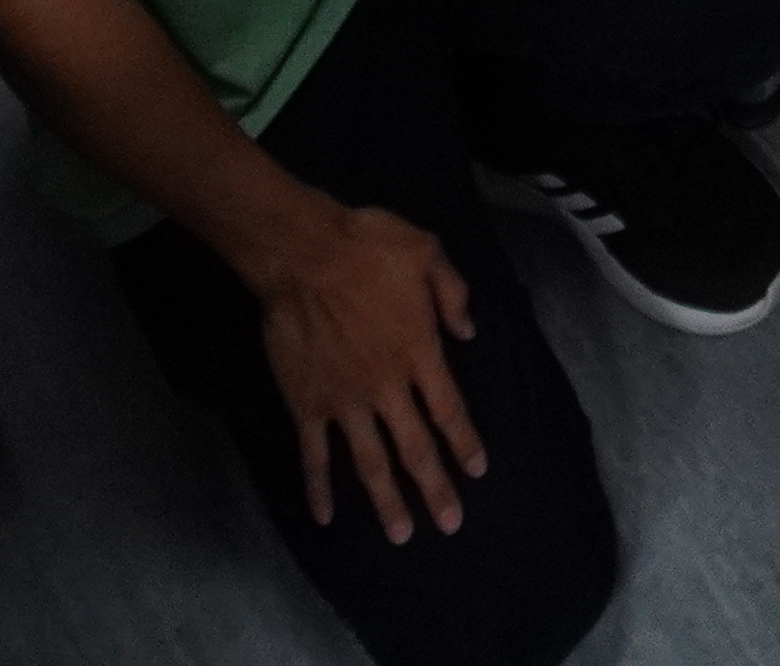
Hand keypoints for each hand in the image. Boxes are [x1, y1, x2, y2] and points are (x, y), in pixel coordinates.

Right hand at [259, 196, 488, 539]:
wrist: (302, 252)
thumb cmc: (366, 244)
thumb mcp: (427, 251)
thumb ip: (452, 293)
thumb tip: (469, 331)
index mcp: (420, 351)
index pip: (450, 410)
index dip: (465, 443)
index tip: (478, 472)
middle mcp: (387, 386)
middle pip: (416, 448)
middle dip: (435, 490)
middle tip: (449, 525)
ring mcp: (346, 400)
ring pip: (371, 462)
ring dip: (386, 501)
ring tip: (400, 535)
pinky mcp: (307, 403)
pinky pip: (314, 454)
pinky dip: (318, 487)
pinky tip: (325, 517)